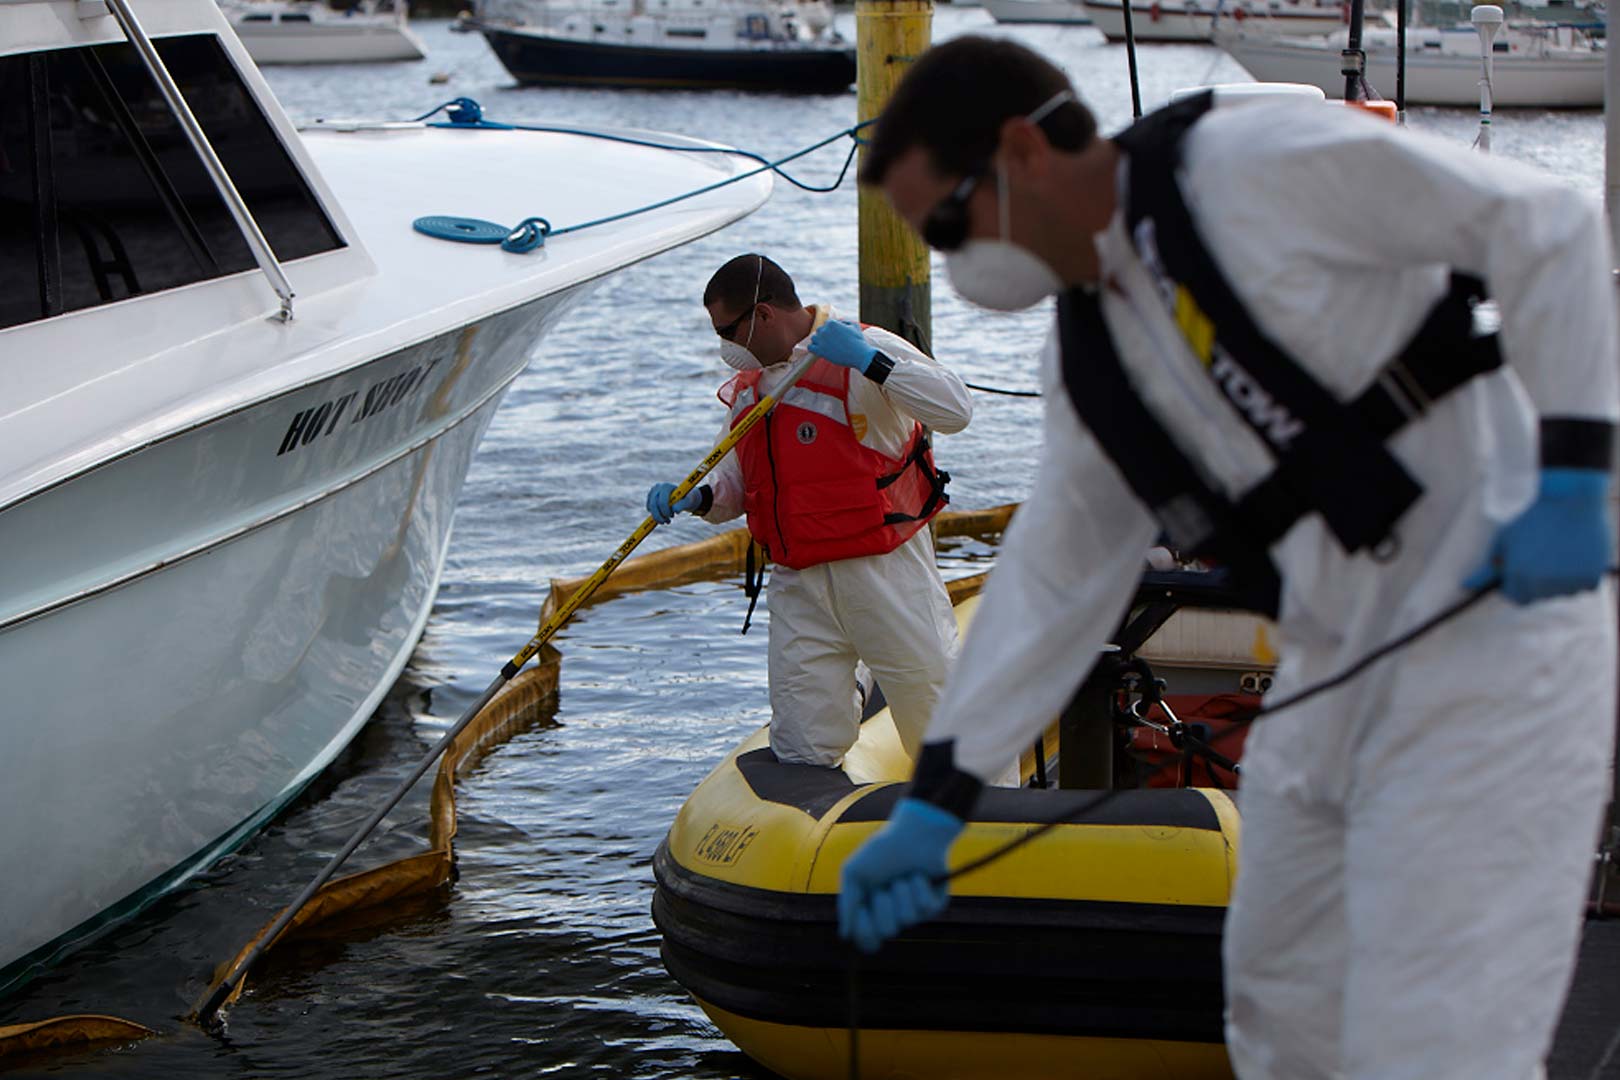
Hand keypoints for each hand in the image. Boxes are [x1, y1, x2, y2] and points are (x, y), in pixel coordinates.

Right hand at [646, 482, 702, 524]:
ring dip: (658, 517)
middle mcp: (657, 487)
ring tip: (668, 520)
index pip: (662, 501)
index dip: (665, 511)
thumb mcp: (686, 502)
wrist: (682, 497)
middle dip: (660, 516)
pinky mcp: (650, 497)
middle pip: (654, 505)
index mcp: (666, 486)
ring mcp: (652, 492)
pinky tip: (664, 515)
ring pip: (651, 508)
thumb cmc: (685, 499)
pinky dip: (655, 514)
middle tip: (667, 522)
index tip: (672, 517)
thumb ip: (682, 505)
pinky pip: (649, 509)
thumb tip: (675, 510)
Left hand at [808, 319, 876, 374]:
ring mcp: (821, 341)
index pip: (826, 323)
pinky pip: (810, 347)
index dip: (831, 329)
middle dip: (824, 335)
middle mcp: (824, 331)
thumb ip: (844, 321)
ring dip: (818, 341)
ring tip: (826, 346)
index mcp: (832, 323)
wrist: (859, 354)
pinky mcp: (820, 351)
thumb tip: (838, 321)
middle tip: (832, 341)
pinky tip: (820, 350)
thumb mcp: (854, 325)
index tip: (835, 335)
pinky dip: (813, 348)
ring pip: (814, 338)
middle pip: (819, 330)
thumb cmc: (858, 340)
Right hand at [837, 798, 962, 953]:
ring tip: (902, 875)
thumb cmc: (882, 850)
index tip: (862, 909)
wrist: (913, 832)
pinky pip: (926, 908)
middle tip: (884, 885)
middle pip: (887, 932)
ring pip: (907, 919)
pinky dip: (919, 887)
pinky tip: (919, 875)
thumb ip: (847, 904)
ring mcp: (914, 911)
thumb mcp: (854, 872)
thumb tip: (845, 936)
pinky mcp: (935, 905)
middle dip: (883, 905)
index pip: (868, 940)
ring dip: (901, 891)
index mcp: (872, 910)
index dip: (864, 930)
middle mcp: (893, 915)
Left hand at [1464, 467, 1611, 604]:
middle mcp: (1543, 584)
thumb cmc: (1533, 517)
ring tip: (1558, 551)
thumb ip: (1488, 567)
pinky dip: (1578, 575)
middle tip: (1540, 557)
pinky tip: (1574, 554)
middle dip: (1535, 581)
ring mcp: (1568, 583)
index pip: (1515, 597)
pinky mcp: (1590, 578)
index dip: (1515, 585)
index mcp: (1519, 575)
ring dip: (1557, 579)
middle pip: (1537, 595)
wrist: (1570, 498)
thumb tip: (1466, 585)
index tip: (1519, 572)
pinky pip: (1581, 586)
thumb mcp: (1504, 540)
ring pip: (1559, 591)